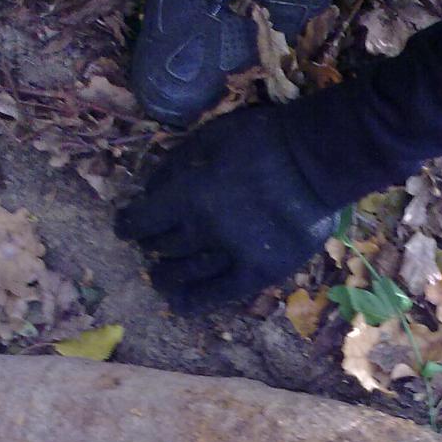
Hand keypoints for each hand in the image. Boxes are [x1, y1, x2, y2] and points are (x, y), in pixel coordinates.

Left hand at [115, 106, 336, 312]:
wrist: (317, 162)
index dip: (128, 224)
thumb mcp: (210, 135)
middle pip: (164, 245)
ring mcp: (231, 255)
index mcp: (188, 194)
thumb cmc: (263, 139)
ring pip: (186, 273)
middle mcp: (203, 230)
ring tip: (159, 278)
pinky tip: (179, 306)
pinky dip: (197, 302)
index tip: (125, 227)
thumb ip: (176, 163)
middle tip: (149, 247)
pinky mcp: (258, 272)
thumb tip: (148, 190)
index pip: (142, 219)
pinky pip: (221, 294)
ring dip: (166, 276)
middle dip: (151, 246)